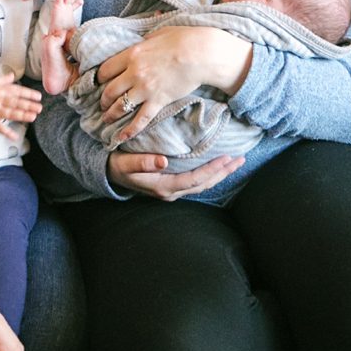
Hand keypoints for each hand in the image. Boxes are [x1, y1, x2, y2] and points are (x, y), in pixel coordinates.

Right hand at [0, 76, 41, 142]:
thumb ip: (2, 80)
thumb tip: (13, 76)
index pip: (16, 91)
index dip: (28, 93)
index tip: (39, 96)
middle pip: (15, 102)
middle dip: (28, 105)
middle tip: (40, 108)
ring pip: (9, 113)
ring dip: (21, 115)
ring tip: (33, 117)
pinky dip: (6, 132)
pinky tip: (15, 136)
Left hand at [97, 28, 247, 142]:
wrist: (203, 53)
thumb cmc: (184, 39)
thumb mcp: (159, 33)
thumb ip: (145, 42)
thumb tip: (141, 43)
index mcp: (132, 54)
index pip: (106, 69)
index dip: (100, 78)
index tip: (99, 82)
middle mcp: (134, 73)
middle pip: (109, 90)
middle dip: (102, 99)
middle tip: (102, 103)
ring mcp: (145, 89)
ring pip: (120, 106)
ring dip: (110, 114)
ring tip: (107, 118)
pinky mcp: (158, 101)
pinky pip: (141, 119)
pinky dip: (130, 130)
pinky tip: (121, 137)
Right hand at [108, 149, 243, 201]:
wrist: (109, 174)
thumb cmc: (117, 165)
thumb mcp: (126, 162)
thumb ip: (143, 161)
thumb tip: (163, 161)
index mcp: (163, 187)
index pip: (194, 180)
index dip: (211, 170)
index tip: (226, 158)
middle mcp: (170, 192)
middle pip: (203, 184)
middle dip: (223, 172)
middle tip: (241, 159)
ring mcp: (172, 191)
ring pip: (202, 185)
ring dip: (220, 174)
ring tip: (236, 162)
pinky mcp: (172, 186)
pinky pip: (196, 183)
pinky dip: (210, 174)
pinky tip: (219, 167)